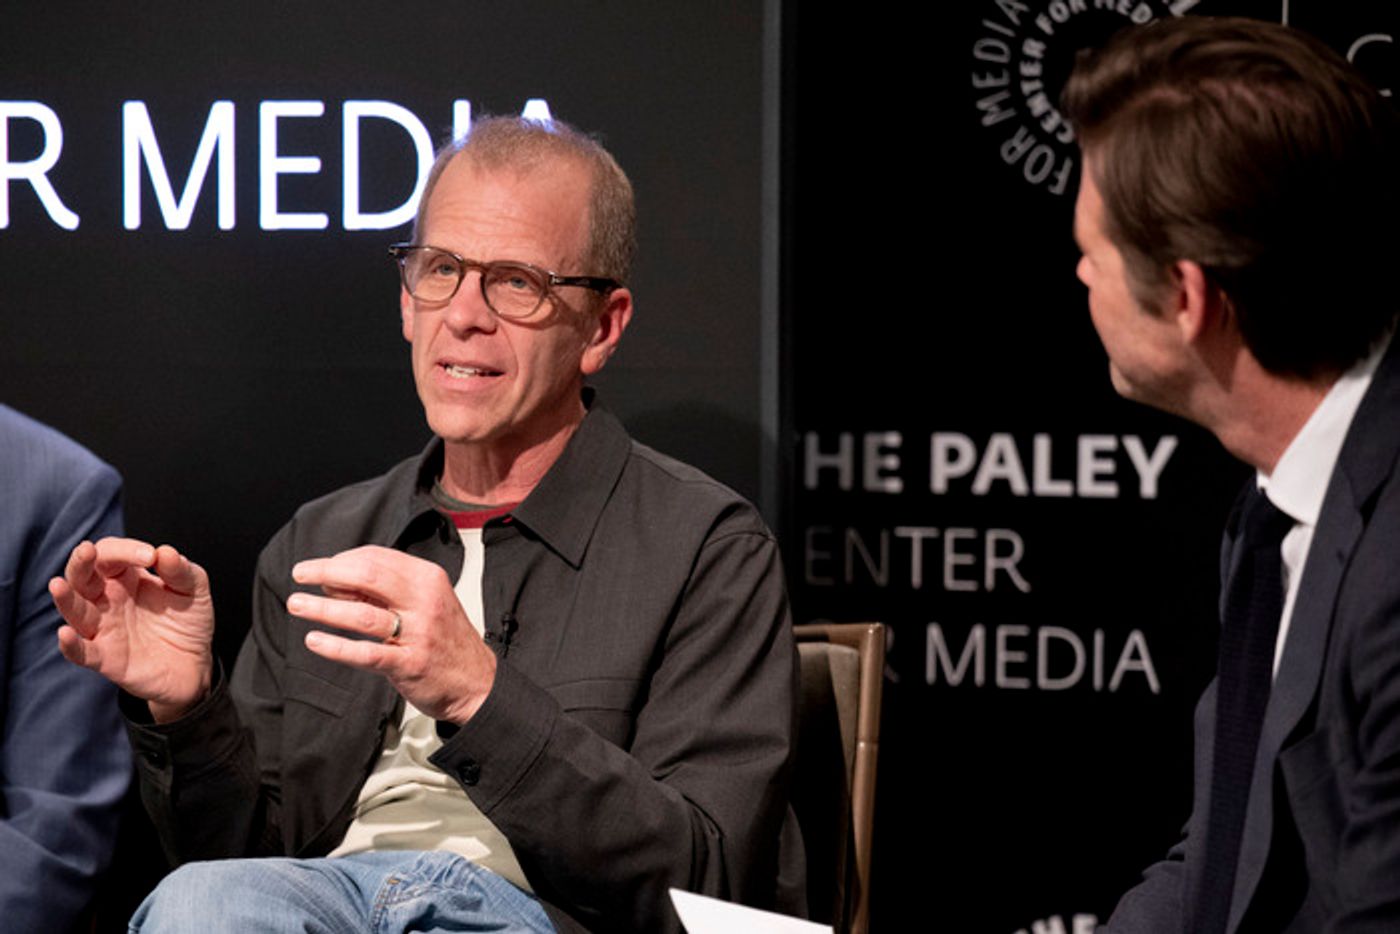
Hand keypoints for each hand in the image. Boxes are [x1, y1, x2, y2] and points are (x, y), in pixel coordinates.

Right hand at [51, 538, 214, 722]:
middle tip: (87, 550)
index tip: (151, 557)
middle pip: (81, 576)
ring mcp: (104, 628)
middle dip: (81, 562)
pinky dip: (71, 645)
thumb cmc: (187, 622)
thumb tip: (165, 552)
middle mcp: (108, 600)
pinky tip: (65, 634)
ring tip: (58, 585)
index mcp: (127, 577)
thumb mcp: (194, 590)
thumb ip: (181, 570)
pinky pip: (82, 652)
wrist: (194, 665)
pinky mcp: (106, 658)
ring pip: (75, 611)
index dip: (126, 550)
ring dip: (66, 598)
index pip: (111, 554)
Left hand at [288, 546, 496, 723]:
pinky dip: (337, 647)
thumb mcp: (426, 602)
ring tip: (297, 605)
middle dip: (327, 572)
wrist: (479, 682)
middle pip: (367, 576)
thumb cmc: (445, 640)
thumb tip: (336, 581)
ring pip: (362, 615)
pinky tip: (315, 641)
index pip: (376, 558)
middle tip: (299, 575)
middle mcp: (425, 601)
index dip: (342, 560)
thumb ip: (387, 590)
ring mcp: (418, 633)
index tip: (321, 570)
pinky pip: (366, 653)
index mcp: (428, 578)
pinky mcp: (410, 664)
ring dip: (323, 609)